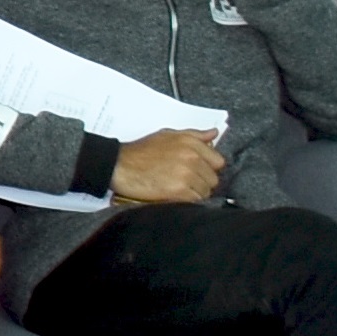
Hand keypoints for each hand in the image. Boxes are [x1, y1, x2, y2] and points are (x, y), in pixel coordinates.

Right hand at [112, 128, 227, 204]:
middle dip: (201, 182)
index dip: (207, 168)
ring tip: (176, 189)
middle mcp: (191, 157)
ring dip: (194, 193)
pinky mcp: (179, 190)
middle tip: (184, 182)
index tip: (197, 171)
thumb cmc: (140, 152)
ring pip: (205, 192)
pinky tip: (173, 195)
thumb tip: (213, 134)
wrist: (119, 165)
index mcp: (190, 143)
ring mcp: (186, 174)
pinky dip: (186, 201)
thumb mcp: (167, 135)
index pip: (218, 161)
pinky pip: (195, 201)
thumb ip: (194, 135)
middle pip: (213, 179)